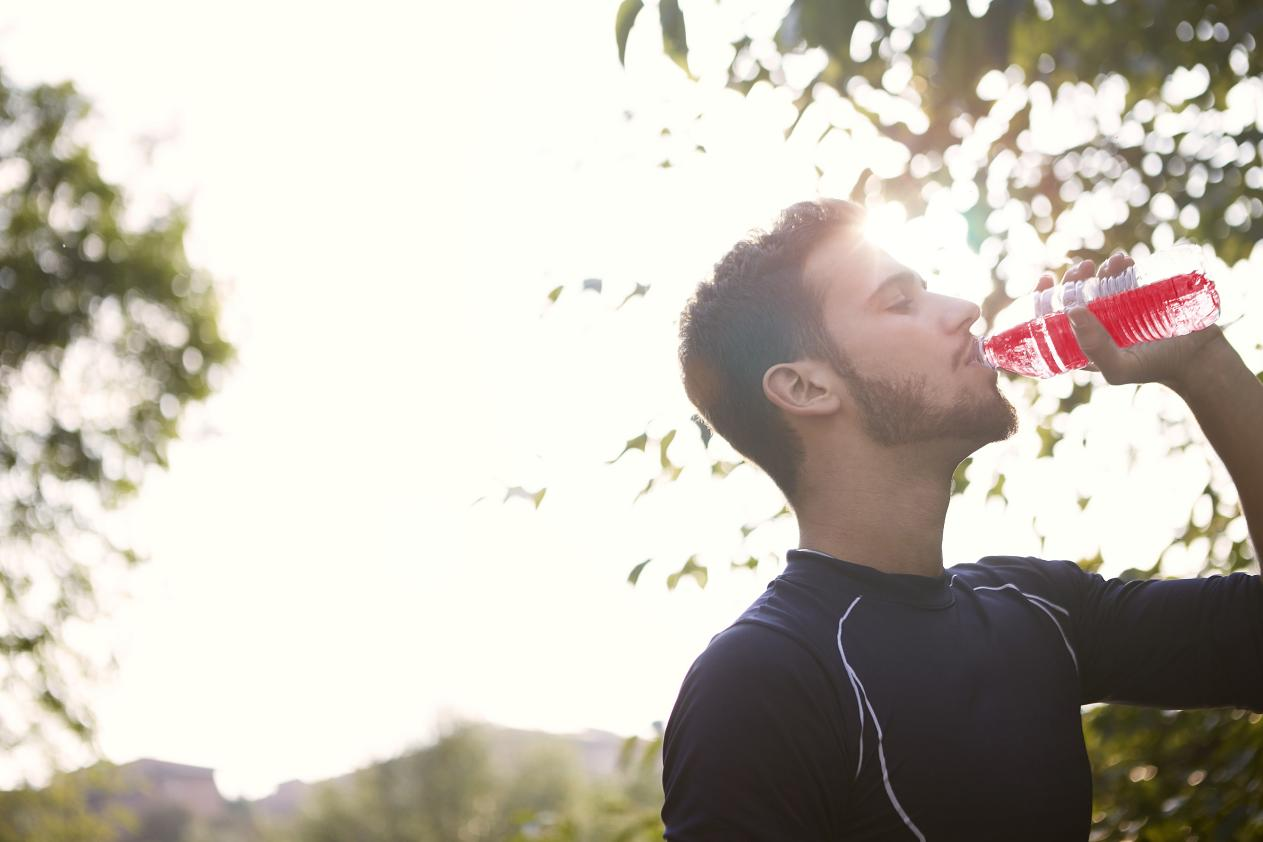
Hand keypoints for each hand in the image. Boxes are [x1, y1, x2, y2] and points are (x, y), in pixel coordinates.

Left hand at [1035, 251, 1228, 388]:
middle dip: (1073, 279)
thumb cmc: (1153, 367)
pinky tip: (1124, 261)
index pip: (1052, 320)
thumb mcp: (1118, 367)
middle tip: (1083, 268)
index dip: (1043, 299)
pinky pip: (1125, 276)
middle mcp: (1097, 325)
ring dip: (1099, 268)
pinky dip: (1121, 265)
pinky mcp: (1141, 297)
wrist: (1198, 359)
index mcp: (1082, 343)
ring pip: (1099, 283)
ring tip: (1112, 263)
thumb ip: (1093, 347)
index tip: (1046, 279)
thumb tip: (1071, 311)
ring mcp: (1119, 309)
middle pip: (1074, 296)